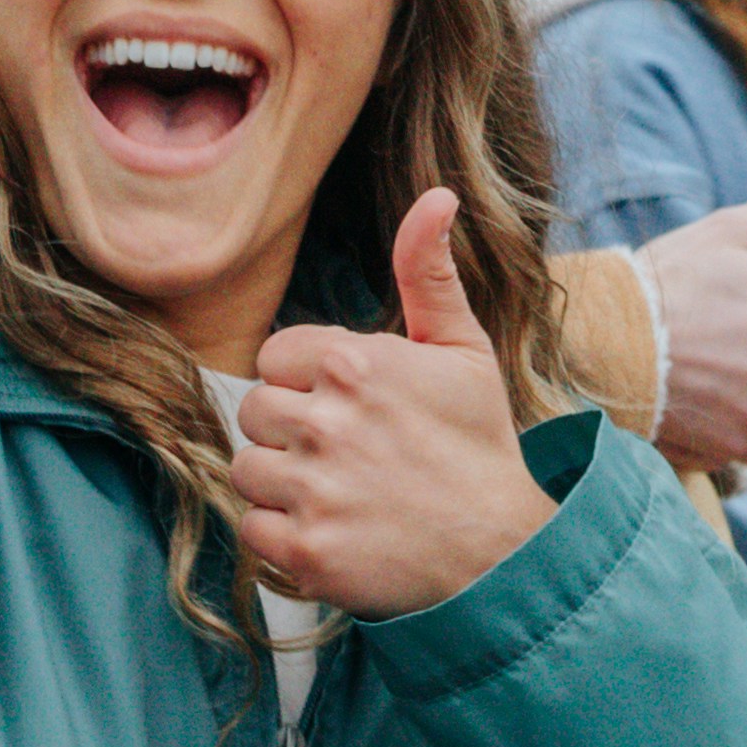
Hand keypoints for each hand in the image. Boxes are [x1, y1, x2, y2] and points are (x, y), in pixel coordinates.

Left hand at [237, 191, 553, 620]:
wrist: (501, 549)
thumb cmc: (478, 442)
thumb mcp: (462, 348)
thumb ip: (429, 270)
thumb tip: (438, 194)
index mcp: (355, 364)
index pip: (273, 358)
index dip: (306, 382)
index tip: (345, 405)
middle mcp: (326, 423)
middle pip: (253, 411)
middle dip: (289, 430)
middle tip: (343, 452)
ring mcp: (313, 491)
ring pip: (246, 470)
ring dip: (280, 483)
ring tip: (335, 491)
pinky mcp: (305, 552)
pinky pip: (252, 530)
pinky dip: (282, 535)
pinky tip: (329, 529)